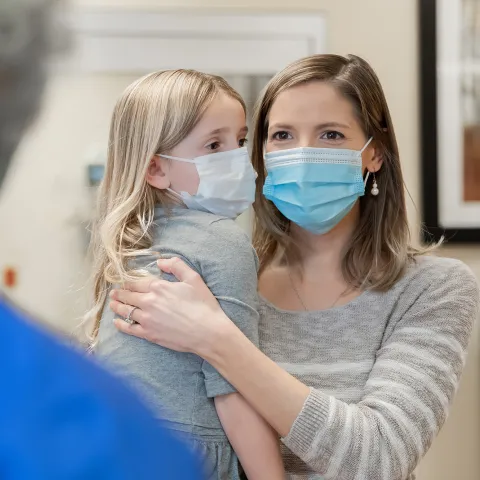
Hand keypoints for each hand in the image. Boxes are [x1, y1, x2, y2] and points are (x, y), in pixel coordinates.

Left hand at [110, 257, 230, 355]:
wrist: (208, 332)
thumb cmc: (203, 305)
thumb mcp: (193, 278)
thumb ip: (176, 265)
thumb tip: (160, 262)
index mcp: (159, 287)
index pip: (137, 282)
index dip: (128, 282)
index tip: (123, 282)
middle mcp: (149, 302)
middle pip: (128, 295)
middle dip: (119, 293)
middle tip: (114, 292)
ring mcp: (147, 319)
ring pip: (125, 310)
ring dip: (117, 306)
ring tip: (112, 304)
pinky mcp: (149, 334)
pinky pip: (129, 328)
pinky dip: (120, 324)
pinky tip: (116, 321)